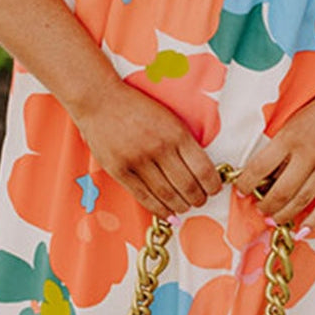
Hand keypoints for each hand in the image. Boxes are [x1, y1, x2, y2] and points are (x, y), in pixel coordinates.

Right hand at [73, 80, 222, 218]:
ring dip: (181, 206)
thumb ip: (183, 141)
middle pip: (187, 186)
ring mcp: (138, 160)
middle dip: (198, 199)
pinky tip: (168, 214)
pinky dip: (159, 210)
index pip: (203, 168)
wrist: (100, 99)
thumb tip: (200, 169)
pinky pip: (144, 197)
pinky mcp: (119, 170)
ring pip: (167, 195)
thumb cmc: (136, 107)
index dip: (213, 185)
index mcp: (176, 133)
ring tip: (185, 207)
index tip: (214, 189)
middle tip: (200, 201)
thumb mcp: (168, 118)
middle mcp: (159, 148)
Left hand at [235, 70, 314, 233]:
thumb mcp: (293, 122)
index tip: (241, 190)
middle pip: (281, 191)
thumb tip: (265, 176)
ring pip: (303, 200)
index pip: (259, 167)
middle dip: (266, 206)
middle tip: (260, 210)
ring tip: (275, 219)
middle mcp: (309, 153)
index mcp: (290, 137)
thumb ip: (280, 147)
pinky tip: (303, 228)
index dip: (246, 183)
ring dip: (285, 214)